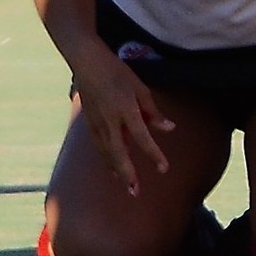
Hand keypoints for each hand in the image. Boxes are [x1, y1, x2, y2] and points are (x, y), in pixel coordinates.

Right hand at [71, 51, 175, 197]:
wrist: (87, 64)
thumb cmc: (117, 72)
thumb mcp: (140, 87)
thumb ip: (153, 110)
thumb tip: (168, 128)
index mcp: (126, 109)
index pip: (142, 137)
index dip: (153, 154)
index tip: (164, 168)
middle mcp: (110, 121)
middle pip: (120, 154)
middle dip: (128, 174)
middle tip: (136, 192)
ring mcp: (97, 124)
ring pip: (107, 154)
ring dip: (117, 171)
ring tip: (127, 186)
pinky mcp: (89, 124)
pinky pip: (99, 147)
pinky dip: (107, 160)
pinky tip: (113, 167)